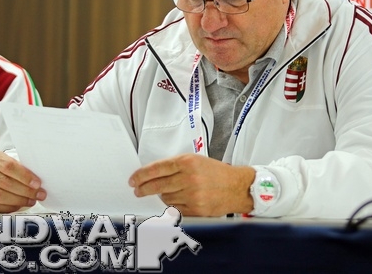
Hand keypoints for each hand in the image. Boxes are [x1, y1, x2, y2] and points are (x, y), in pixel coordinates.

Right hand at [0, 151, 45, 212]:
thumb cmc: (9, 171)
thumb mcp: (15, 163)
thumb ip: (25, 167)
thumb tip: (41, 178)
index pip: (9, 166)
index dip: (24, 175)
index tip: (37, 183)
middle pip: (4, 182)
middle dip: (25, 190)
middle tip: (39, 194)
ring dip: (18, 200)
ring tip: (32, 200)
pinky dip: (7, 208)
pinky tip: (19, 206)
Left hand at [128, 154, 254, 216]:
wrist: (237, 187)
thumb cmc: (217, 172)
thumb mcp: (197, 160)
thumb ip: (176, 166)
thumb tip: (153, 175)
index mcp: (188, 162)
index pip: (156, 169)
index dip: (141, 175)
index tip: (133, 179)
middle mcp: (189, 178)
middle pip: (157, 185)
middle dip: (143, 189)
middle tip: (137, 190)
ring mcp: (192, 195)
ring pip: (165, 198)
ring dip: (161, 196)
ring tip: (166, 193)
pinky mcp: (196, 210)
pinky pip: (175, 209)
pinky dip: (172, 206)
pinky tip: (175, 201)